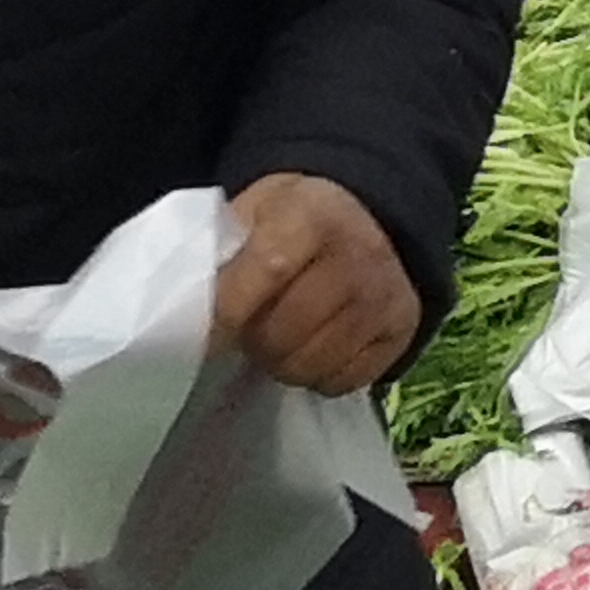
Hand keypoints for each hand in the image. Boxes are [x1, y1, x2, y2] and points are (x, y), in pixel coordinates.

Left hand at [212, 171, 425, 395]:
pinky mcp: (402, 332)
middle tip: (249, 327)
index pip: (268, 272)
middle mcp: (359, 257)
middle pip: (284, 335)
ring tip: (280, 336)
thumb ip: (225, 249)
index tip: (201, 336)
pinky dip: (318, 374)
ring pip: (309, 367)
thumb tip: (187, 306)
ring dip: (282, 362)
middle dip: (253, 341)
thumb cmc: (297, 217)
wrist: (374, 215)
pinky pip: (342, 382)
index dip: (226, 315)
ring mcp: (385, 299)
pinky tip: (314, 345)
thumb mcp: (257, 207)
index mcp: (314, 215)